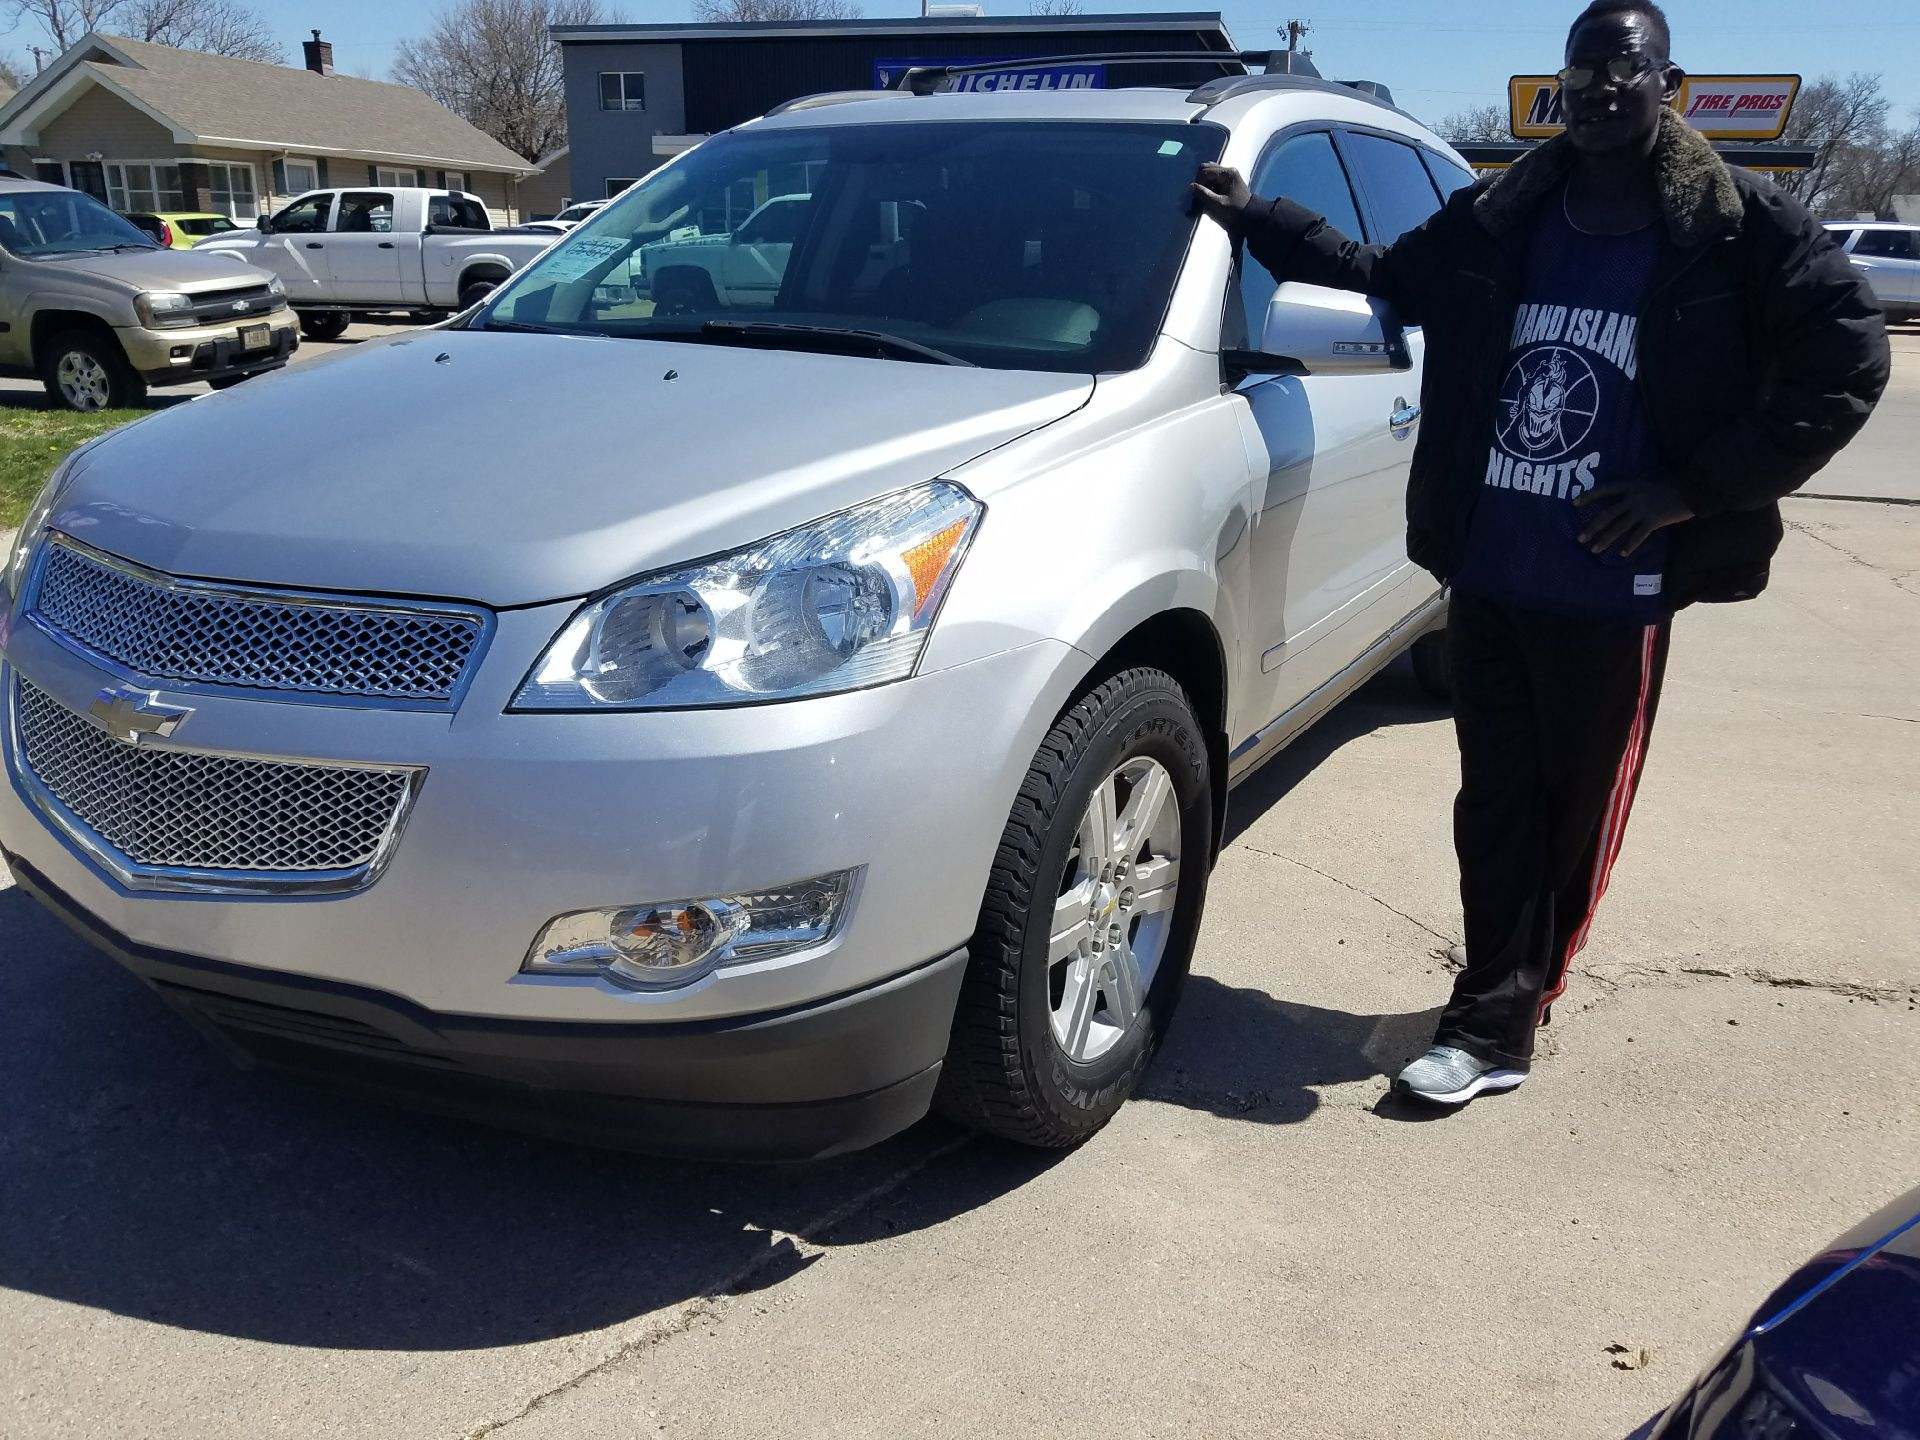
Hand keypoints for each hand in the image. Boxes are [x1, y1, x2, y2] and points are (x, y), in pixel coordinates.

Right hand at [1191, 163, 1251, 227]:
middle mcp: (1228, 170)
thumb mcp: (1218, 204)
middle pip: (1206, 168)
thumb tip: (1190, 186)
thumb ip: (1204, 194)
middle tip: (1199, 194)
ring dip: (1204, 182)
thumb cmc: (1235, 210)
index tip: (1196, 195)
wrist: (1249, 214)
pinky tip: (1209, 192)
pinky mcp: (1227, 178)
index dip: (1198, 182)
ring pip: (1209, 171)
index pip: (1205, 171)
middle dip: (1200, 180)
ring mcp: (1228, 173)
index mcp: (1228, 173)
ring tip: (1204, 194)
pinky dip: (1208, 183)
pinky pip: (1214, 176)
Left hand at [1573, 481, 1694, 557]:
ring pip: (1619, 528)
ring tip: (1594, 550)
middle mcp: (1634, 497)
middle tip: (1580, 538)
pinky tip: (1623, 554)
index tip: (1574, 503)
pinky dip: (1630, 545)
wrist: (1694, 487)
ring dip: (1605, 540)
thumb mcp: (1652, 478)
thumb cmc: (1674, 481)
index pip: (1605, 489)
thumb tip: (1627, 493)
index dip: (1589, 495)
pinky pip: (1638, 536)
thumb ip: (1638, 486)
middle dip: (1592, 527)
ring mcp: (1643, 510)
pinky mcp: (1654, 520)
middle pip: (1607, 514)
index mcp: (1632, 485)